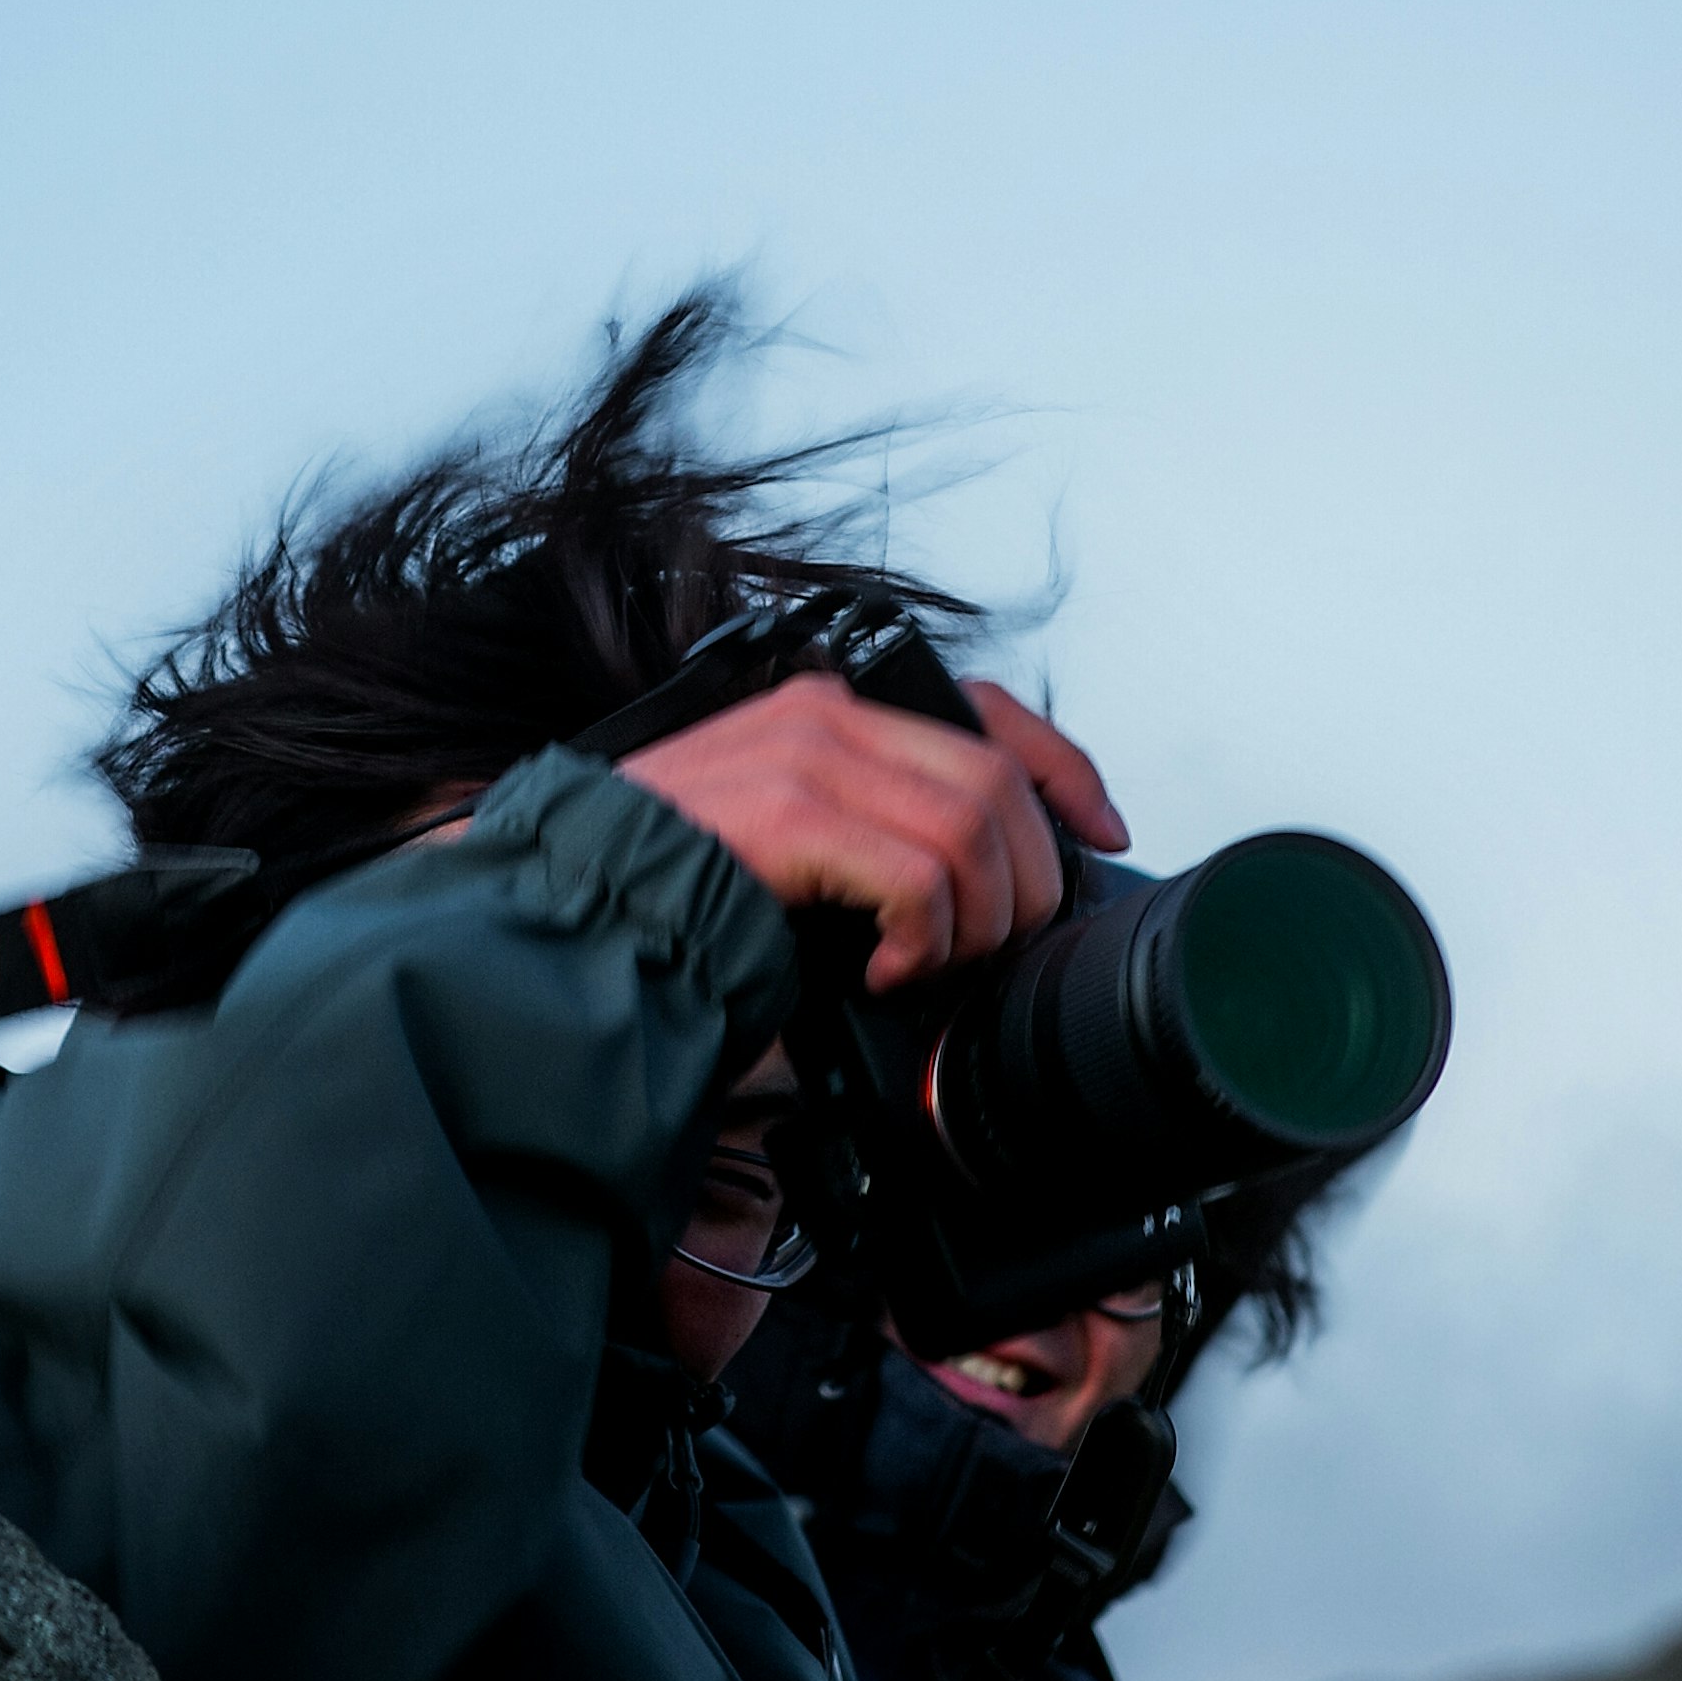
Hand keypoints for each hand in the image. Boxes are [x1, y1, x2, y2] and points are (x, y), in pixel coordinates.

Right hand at [617, 675, 1126, 993]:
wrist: (578, 909)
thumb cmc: (677, 887)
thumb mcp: (799, 842)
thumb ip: (874, 828)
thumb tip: (982, 880)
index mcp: (830, 713)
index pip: (986, 710)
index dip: (1066, 768)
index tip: (1102, 827)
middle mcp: (823, 716)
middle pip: (997, 777)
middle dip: (1026, 876)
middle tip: (993, 944)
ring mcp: (806, 758)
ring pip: (973, 824)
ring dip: (978, 917)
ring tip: (931, 961)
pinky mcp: (791, 815)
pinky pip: (918, 875)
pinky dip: (924, 938)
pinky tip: (885, 970)